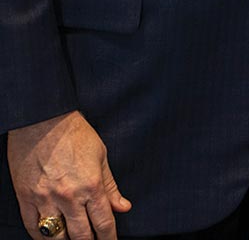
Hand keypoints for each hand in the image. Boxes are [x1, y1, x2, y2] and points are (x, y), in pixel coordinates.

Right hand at [7, 111, 130, 239]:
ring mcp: (45, 200)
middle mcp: (69, 197)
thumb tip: (123, 207)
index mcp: (91, 185)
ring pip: (55, 238)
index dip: (109, 238)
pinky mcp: (25, 199)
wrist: (43, 121)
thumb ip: (110, 185)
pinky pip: (32, 229)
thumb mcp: (101, 155)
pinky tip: (50, 237)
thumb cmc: (75, 134)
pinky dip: (41, 237)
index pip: (103, 222)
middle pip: (81, 236)